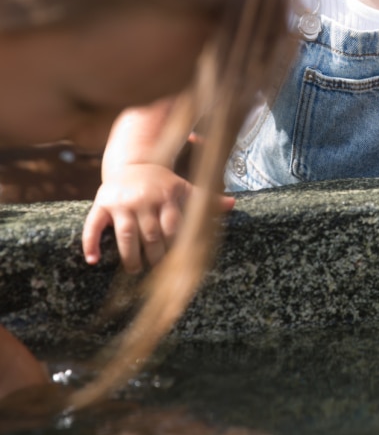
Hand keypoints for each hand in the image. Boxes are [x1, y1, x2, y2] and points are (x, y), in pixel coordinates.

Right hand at [81, 164, 234, 272]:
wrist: (132, 162)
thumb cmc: (162, 182)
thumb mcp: (183, 187)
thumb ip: (204, 199)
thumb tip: (232, 204)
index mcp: (166, 195)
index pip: (173, 227)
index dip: (175, 247)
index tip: (178, 264)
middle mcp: (144, 198)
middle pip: (151, 234)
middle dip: (155, 256)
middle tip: (157, 271)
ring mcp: (122, 201)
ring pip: (126, 234)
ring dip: (130, 256)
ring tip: (135, 270)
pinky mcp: (101, 203)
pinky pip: (93, 225)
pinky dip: (90, 243)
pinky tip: (93, 261)